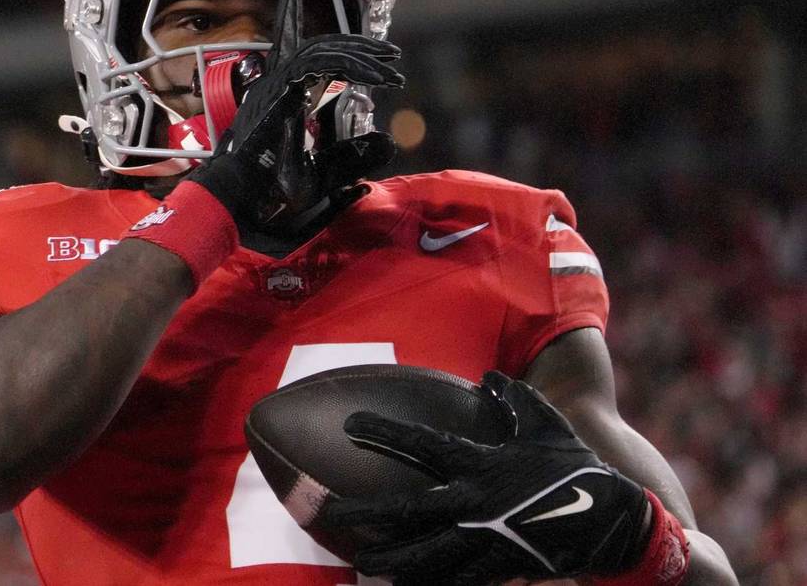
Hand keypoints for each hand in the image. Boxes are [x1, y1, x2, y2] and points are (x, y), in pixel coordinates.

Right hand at [185, 0, 403, 233]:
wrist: (241, 206)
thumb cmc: (271, 197)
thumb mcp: (325, 176)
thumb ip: (352, 156)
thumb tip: (387, 142)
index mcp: (278, 102)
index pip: (289, 53)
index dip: (290, 25)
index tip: (296, 1)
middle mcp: (273, 89)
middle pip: (315, 48)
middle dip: (355, 47)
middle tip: (391, 57)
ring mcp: (273, 89)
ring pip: (320, 51)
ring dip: (360, 57)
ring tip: (392, 70)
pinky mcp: (279, 95)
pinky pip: (316, 64)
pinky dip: (348, 64)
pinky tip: (373, 77)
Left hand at [320, 371, 651, 584]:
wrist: (614, 524)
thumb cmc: (577, 468)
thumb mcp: (547, 426)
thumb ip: (515, 400)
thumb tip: (491, 377)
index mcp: (482, 465)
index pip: (422, 446)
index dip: (385, 433)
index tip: (350, 424)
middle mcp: (475, 504)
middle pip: (408, 510)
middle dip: (364, 511)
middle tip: (327, 512)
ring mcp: (485, 540)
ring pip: (425, 554)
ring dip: (390, 557)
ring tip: (359, 561)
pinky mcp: (498, 567)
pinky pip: (455, 578)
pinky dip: (429, 582)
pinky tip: (403, 585)